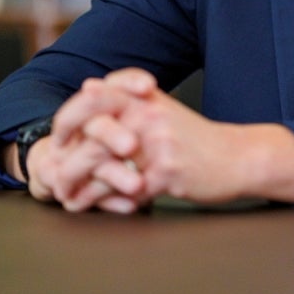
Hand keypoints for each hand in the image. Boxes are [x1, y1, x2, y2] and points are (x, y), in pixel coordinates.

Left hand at [21, 67, 293, 210]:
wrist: (238, 157)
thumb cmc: (197, 138)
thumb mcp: (164, 109)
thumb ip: (126, 98)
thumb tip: (86, 86)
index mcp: (146, 100)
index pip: (94, 98)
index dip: (69, 118)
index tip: (58, 138)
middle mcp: (149, 117)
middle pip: (92, 134)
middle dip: (67, 159)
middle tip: (55, 176)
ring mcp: (157, 146)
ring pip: (102, 164)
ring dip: (77, 184)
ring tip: (66, 197)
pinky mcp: (166, 174)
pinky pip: (122, 190)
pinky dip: (101, 201)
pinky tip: (91, 207)